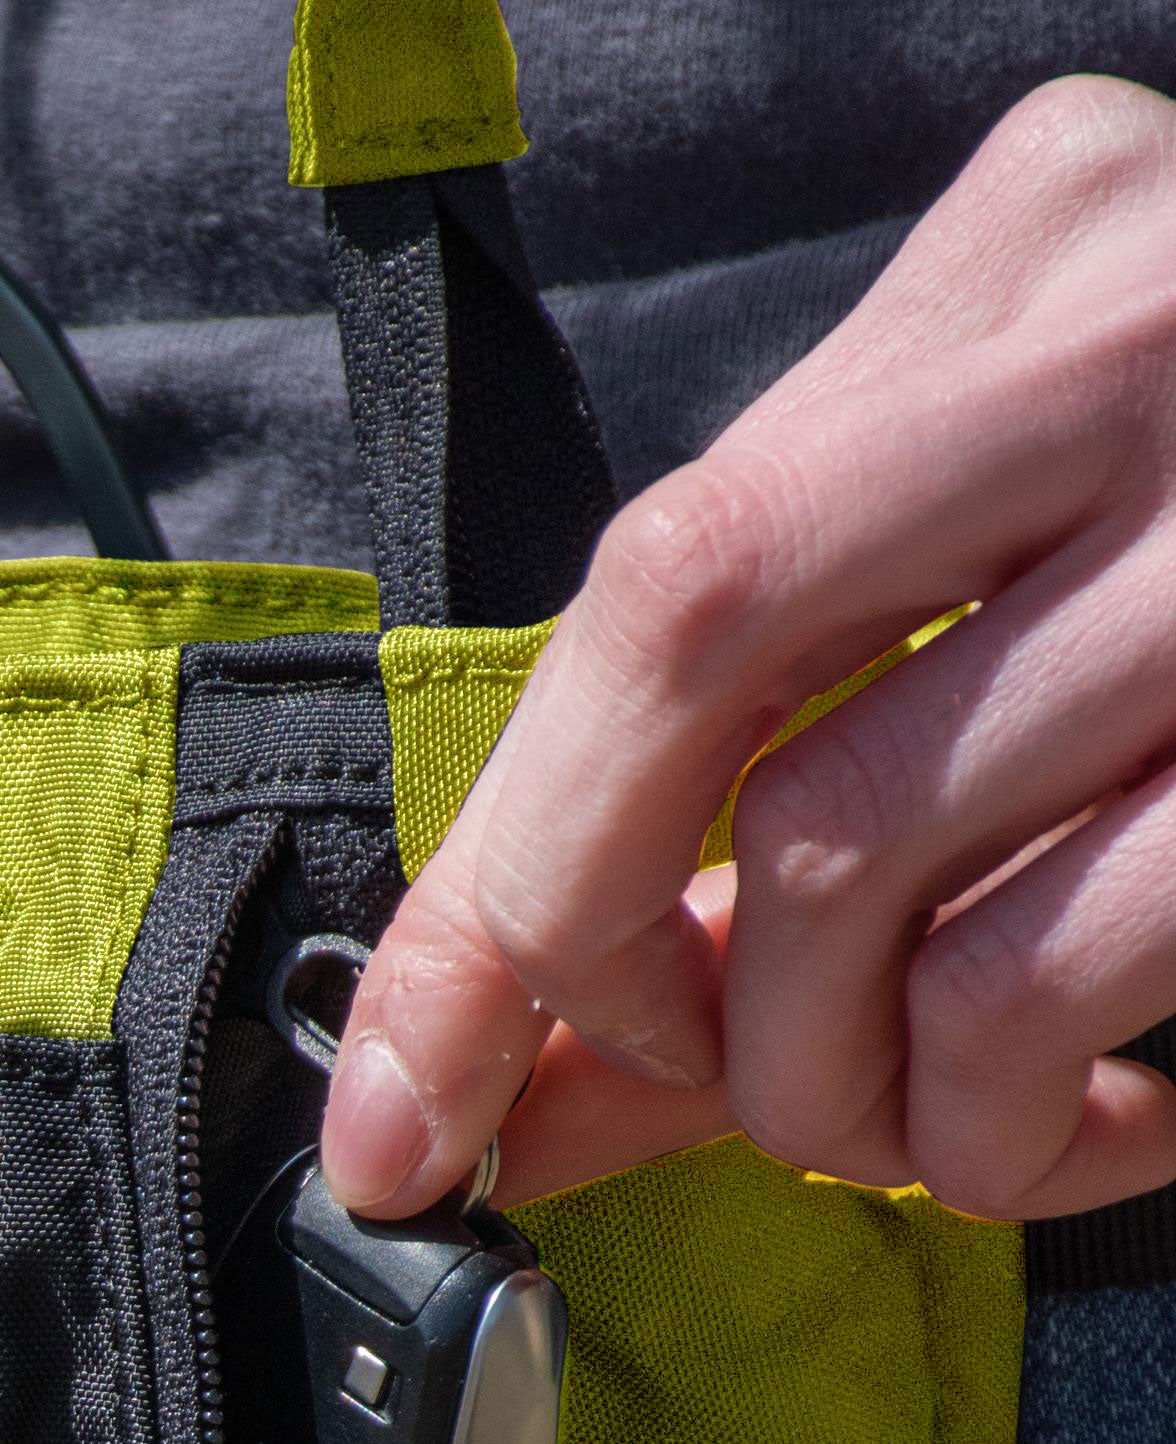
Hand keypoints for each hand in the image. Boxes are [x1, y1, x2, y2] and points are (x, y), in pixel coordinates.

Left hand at [321, 75, 1175, 1227]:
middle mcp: (1131, 333)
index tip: (394, 1120)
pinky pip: (1044, 974)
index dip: (482, 898)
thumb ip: (739, 819)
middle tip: (693, 1092)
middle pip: (683, 649)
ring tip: (914, 1128)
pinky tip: (1079, 1128)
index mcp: (1025, 261)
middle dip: (601, 953)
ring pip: (844, 853)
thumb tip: (482, 1094)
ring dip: (821, 1086)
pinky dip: (1001, 1128)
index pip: (645, 588)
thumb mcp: (995, 628)